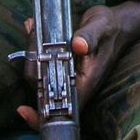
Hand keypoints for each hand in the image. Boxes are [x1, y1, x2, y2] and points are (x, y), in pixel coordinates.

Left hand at [17, 0, 139, 127]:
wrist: (116, 24)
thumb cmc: (110, 28)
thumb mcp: (100, 27)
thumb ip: (89, 36)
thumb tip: (78, 45)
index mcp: (85, 82)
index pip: (62, 108)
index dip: (42, 114)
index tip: (23, 110)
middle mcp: (75, 84)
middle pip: (44, 91)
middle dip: (33, 70)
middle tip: (33, 39)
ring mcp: (68, 77)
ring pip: (41, 79)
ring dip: (32, 58)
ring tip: (33, 30)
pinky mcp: (63, 67)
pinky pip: (43, 67)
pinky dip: (35, 52)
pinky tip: (33, 30)